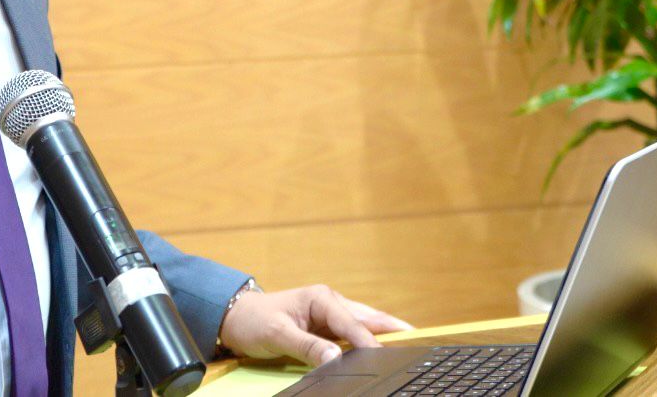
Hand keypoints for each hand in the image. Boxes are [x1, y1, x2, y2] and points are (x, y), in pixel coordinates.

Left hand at [216, 284, 414, 367]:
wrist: (236, 318)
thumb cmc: (254, 322)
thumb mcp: (277, 335)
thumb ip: (307, 346)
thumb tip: (335, 357)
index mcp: (322, 298)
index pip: (352, 322)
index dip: (368, 341)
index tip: (383, 355)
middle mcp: (331, 303)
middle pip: (368, 318)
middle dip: (393, 329)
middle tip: (421, 340)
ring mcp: (331, 315)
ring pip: (365, 325)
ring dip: (384, 334)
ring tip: (411, 345)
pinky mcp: (328, 327)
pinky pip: (354, 335)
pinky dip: (369, 342)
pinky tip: (382, 351)